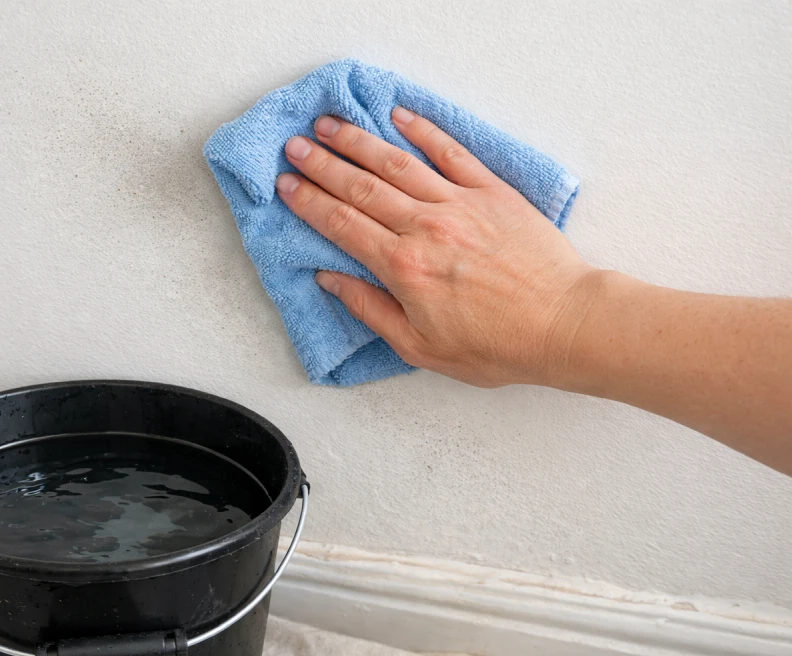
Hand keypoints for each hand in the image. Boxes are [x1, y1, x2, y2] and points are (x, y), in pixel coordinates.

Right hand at [275, 107, 600, 387]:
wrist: (563, 324)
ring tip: (330, 123)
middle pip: (361, 187)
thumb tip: (331, 279)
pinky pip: (450, 152)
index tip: (285, 183)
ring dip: (358, 140)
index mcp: (403, 268)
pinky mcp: (492, 192)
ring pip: (397, 163)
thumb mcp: (420, 346)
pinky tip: (399, 115)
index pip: (342, 224)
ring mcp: (459, 204)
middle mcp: (426, 227)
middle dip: (322, 163)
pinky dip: (422, 131)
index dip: (308, 201)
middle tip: (295, 144)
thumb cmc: (496, 345)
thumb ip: (370, 310)